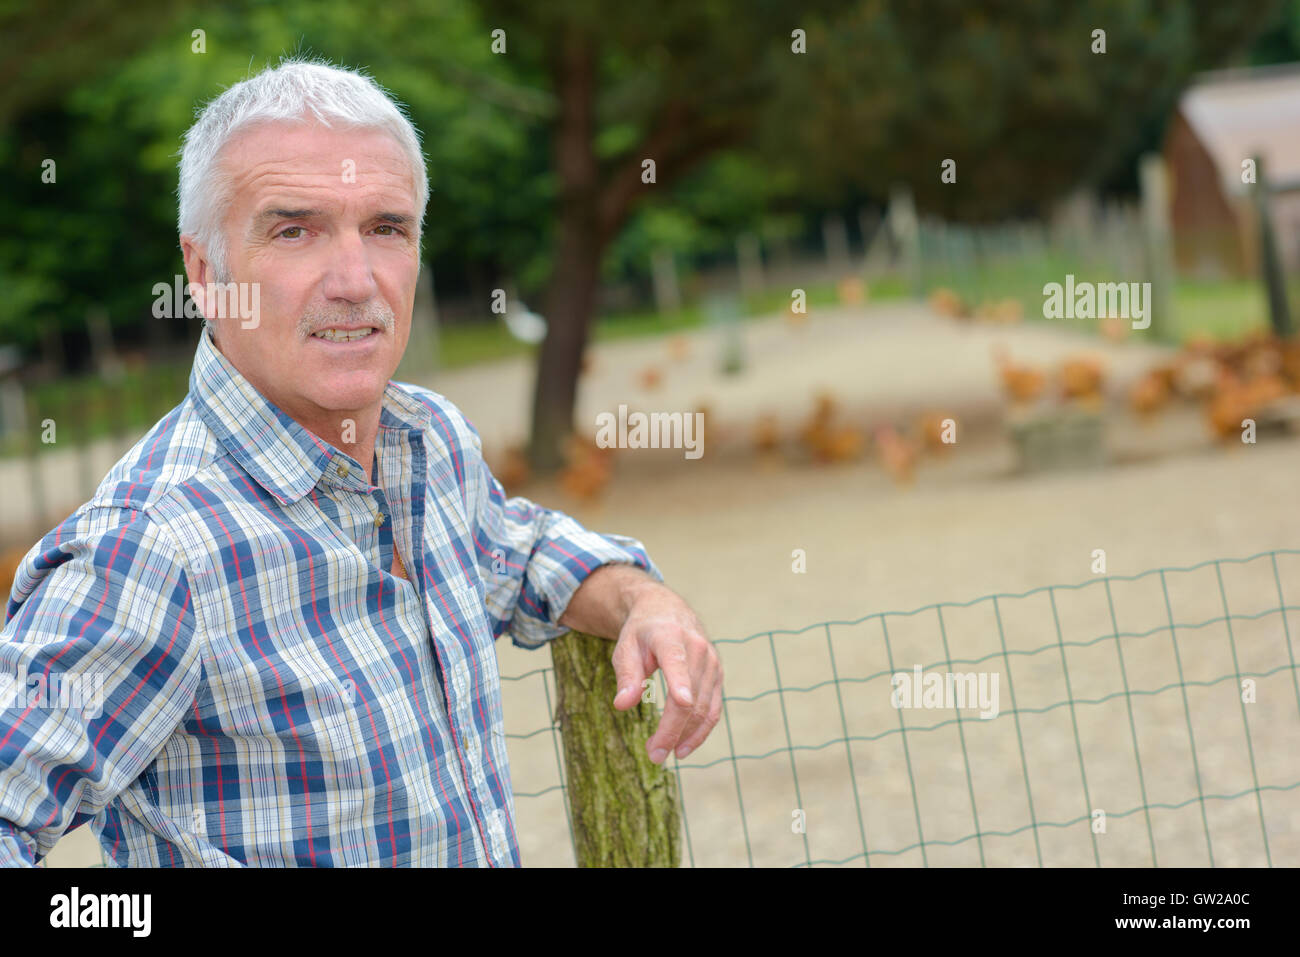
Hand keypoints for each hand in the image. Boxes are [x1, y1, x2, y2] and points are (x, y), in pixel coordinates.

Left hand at [610, 585, 722, 764]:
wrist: (667, 610)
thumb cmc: (642, 632)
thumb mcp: (625, 647)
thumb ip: (626, 675)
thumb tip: (622, 705)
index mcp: (670, 636)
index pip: (677, 662)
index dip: (681, 682)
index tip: (681, 703)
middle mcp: (697, 649)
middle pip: (689, 697)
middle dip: (672, 730)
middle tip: (653, 755)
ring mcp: (712, 663)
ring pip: (704, 708)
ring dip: (686, 736)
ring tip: (661, 754)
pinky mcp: (717, 676)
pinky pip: (713, 709)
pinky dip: (700, 731)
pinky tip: (683, 747)